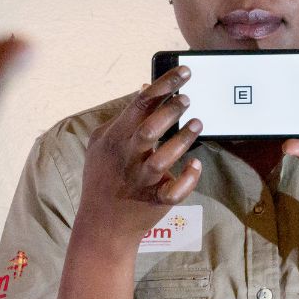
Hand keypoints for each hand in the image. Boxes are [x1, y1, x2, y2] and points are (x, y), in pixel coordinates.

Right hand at [75, 66, 202, 247]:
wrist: (101, 225)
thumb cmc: (102, 178)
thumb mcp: (101, 144)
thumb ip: (123, 117)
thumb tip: (145, 88)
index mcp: (114, 139)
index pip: (139, 104)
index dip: (163, 85)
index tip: (184, 73)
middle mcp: (127, 159)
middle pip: (149, 129)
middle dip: (171, 111)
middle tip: (188, 99)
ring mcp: (140, 181)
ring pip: (163, 159)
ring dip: (183, 140)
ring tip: (198, 124)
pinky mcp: (154, 201)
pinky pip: (174, 191)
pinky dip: (188, 179)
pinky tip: (195, 166)